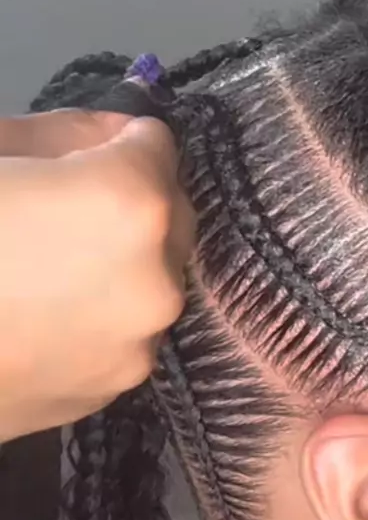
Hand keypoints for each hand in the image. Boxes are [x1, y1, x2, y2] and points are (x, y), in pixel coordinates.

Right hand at [0, 110, 193, 439]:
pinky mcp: (115, 388)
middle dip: (132, 201)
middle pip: (171, 215)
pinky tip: (44, 320)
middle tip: (64, 210)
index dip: (116, 141)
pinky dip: (103, 317)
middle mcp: (158, 280)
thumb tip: (112, 136)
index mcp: (132, 204)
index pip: (157, 145)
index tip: (79, 154)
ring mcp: (139, 344)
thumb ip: (68, 131)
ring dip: (122, 262)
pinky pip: (127, 331)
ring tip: (49, 271)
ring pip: (153, 279)